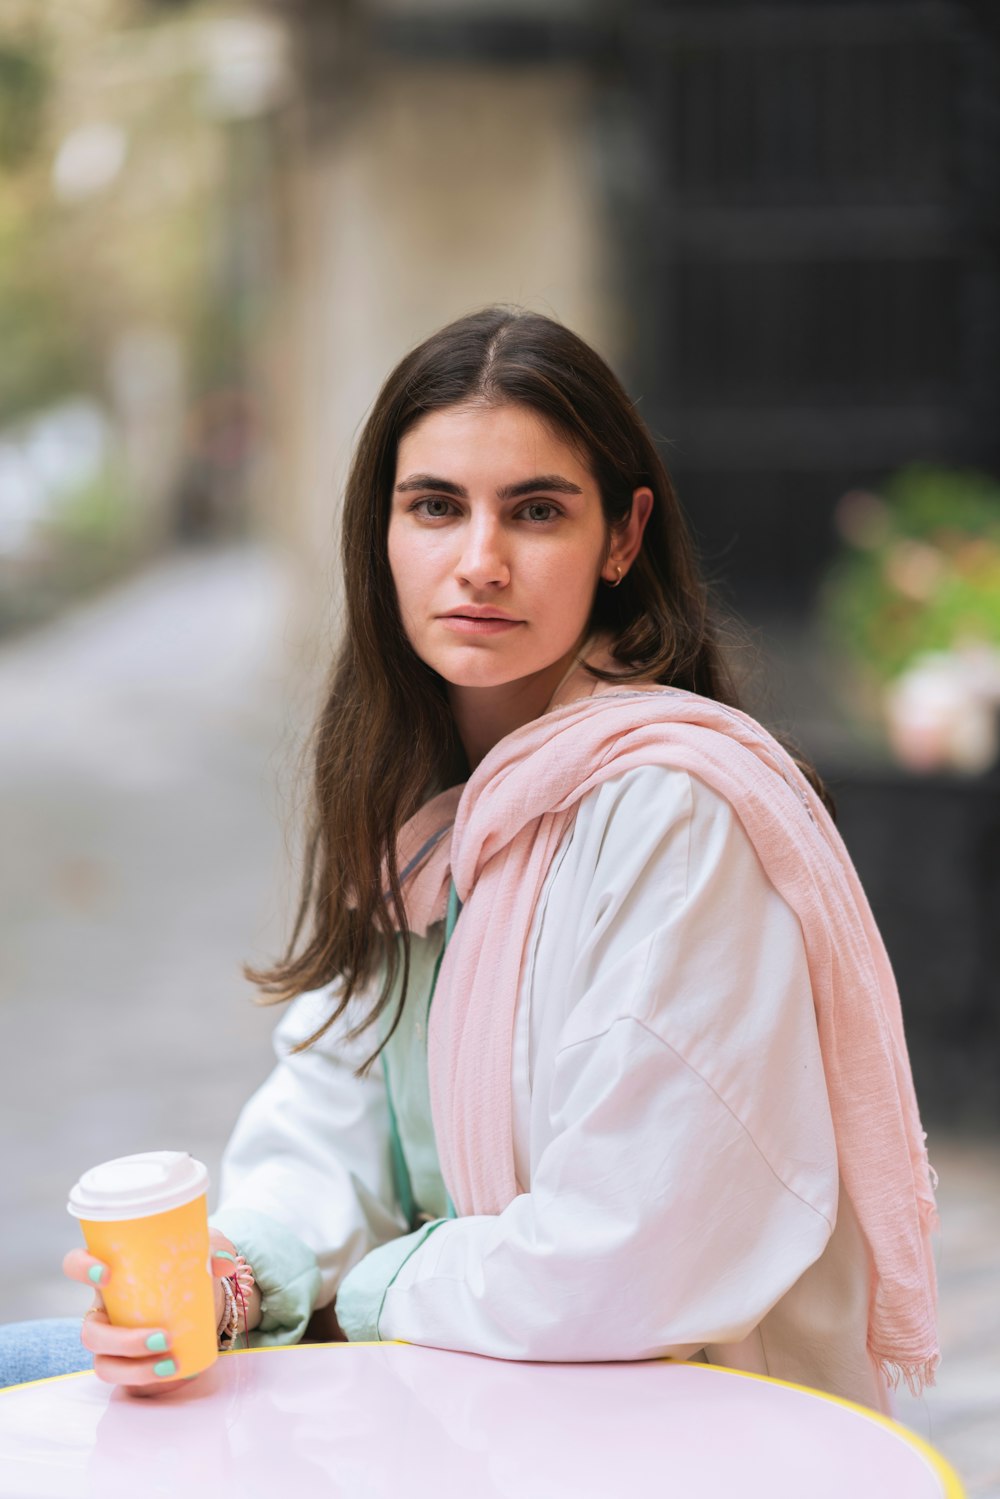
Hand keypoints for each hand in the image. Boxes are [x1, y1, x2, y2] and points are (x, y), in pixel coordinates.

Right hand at [62, 1228, 252, 1394]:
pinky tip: (180, 1377)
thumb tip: (224, 1261)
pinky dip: (151, 1384)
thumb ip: (215, 1247)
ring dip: (134, 1371)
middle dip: (122, 1341)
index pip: (76, 1264)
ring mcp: (112, 1342)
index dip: (82, 1269)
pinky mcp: (128, 1366)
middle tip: (163, 1338)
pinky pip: (127, 1383)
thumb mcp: (203, 1250)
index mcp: (112, 1274)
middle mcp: (104, 1310)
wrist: (202, 1300)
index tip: (108, 1275)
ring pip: (104, 1365)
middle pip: (90, 1332)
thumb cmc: (189, 1266)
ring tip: (171, 1366)